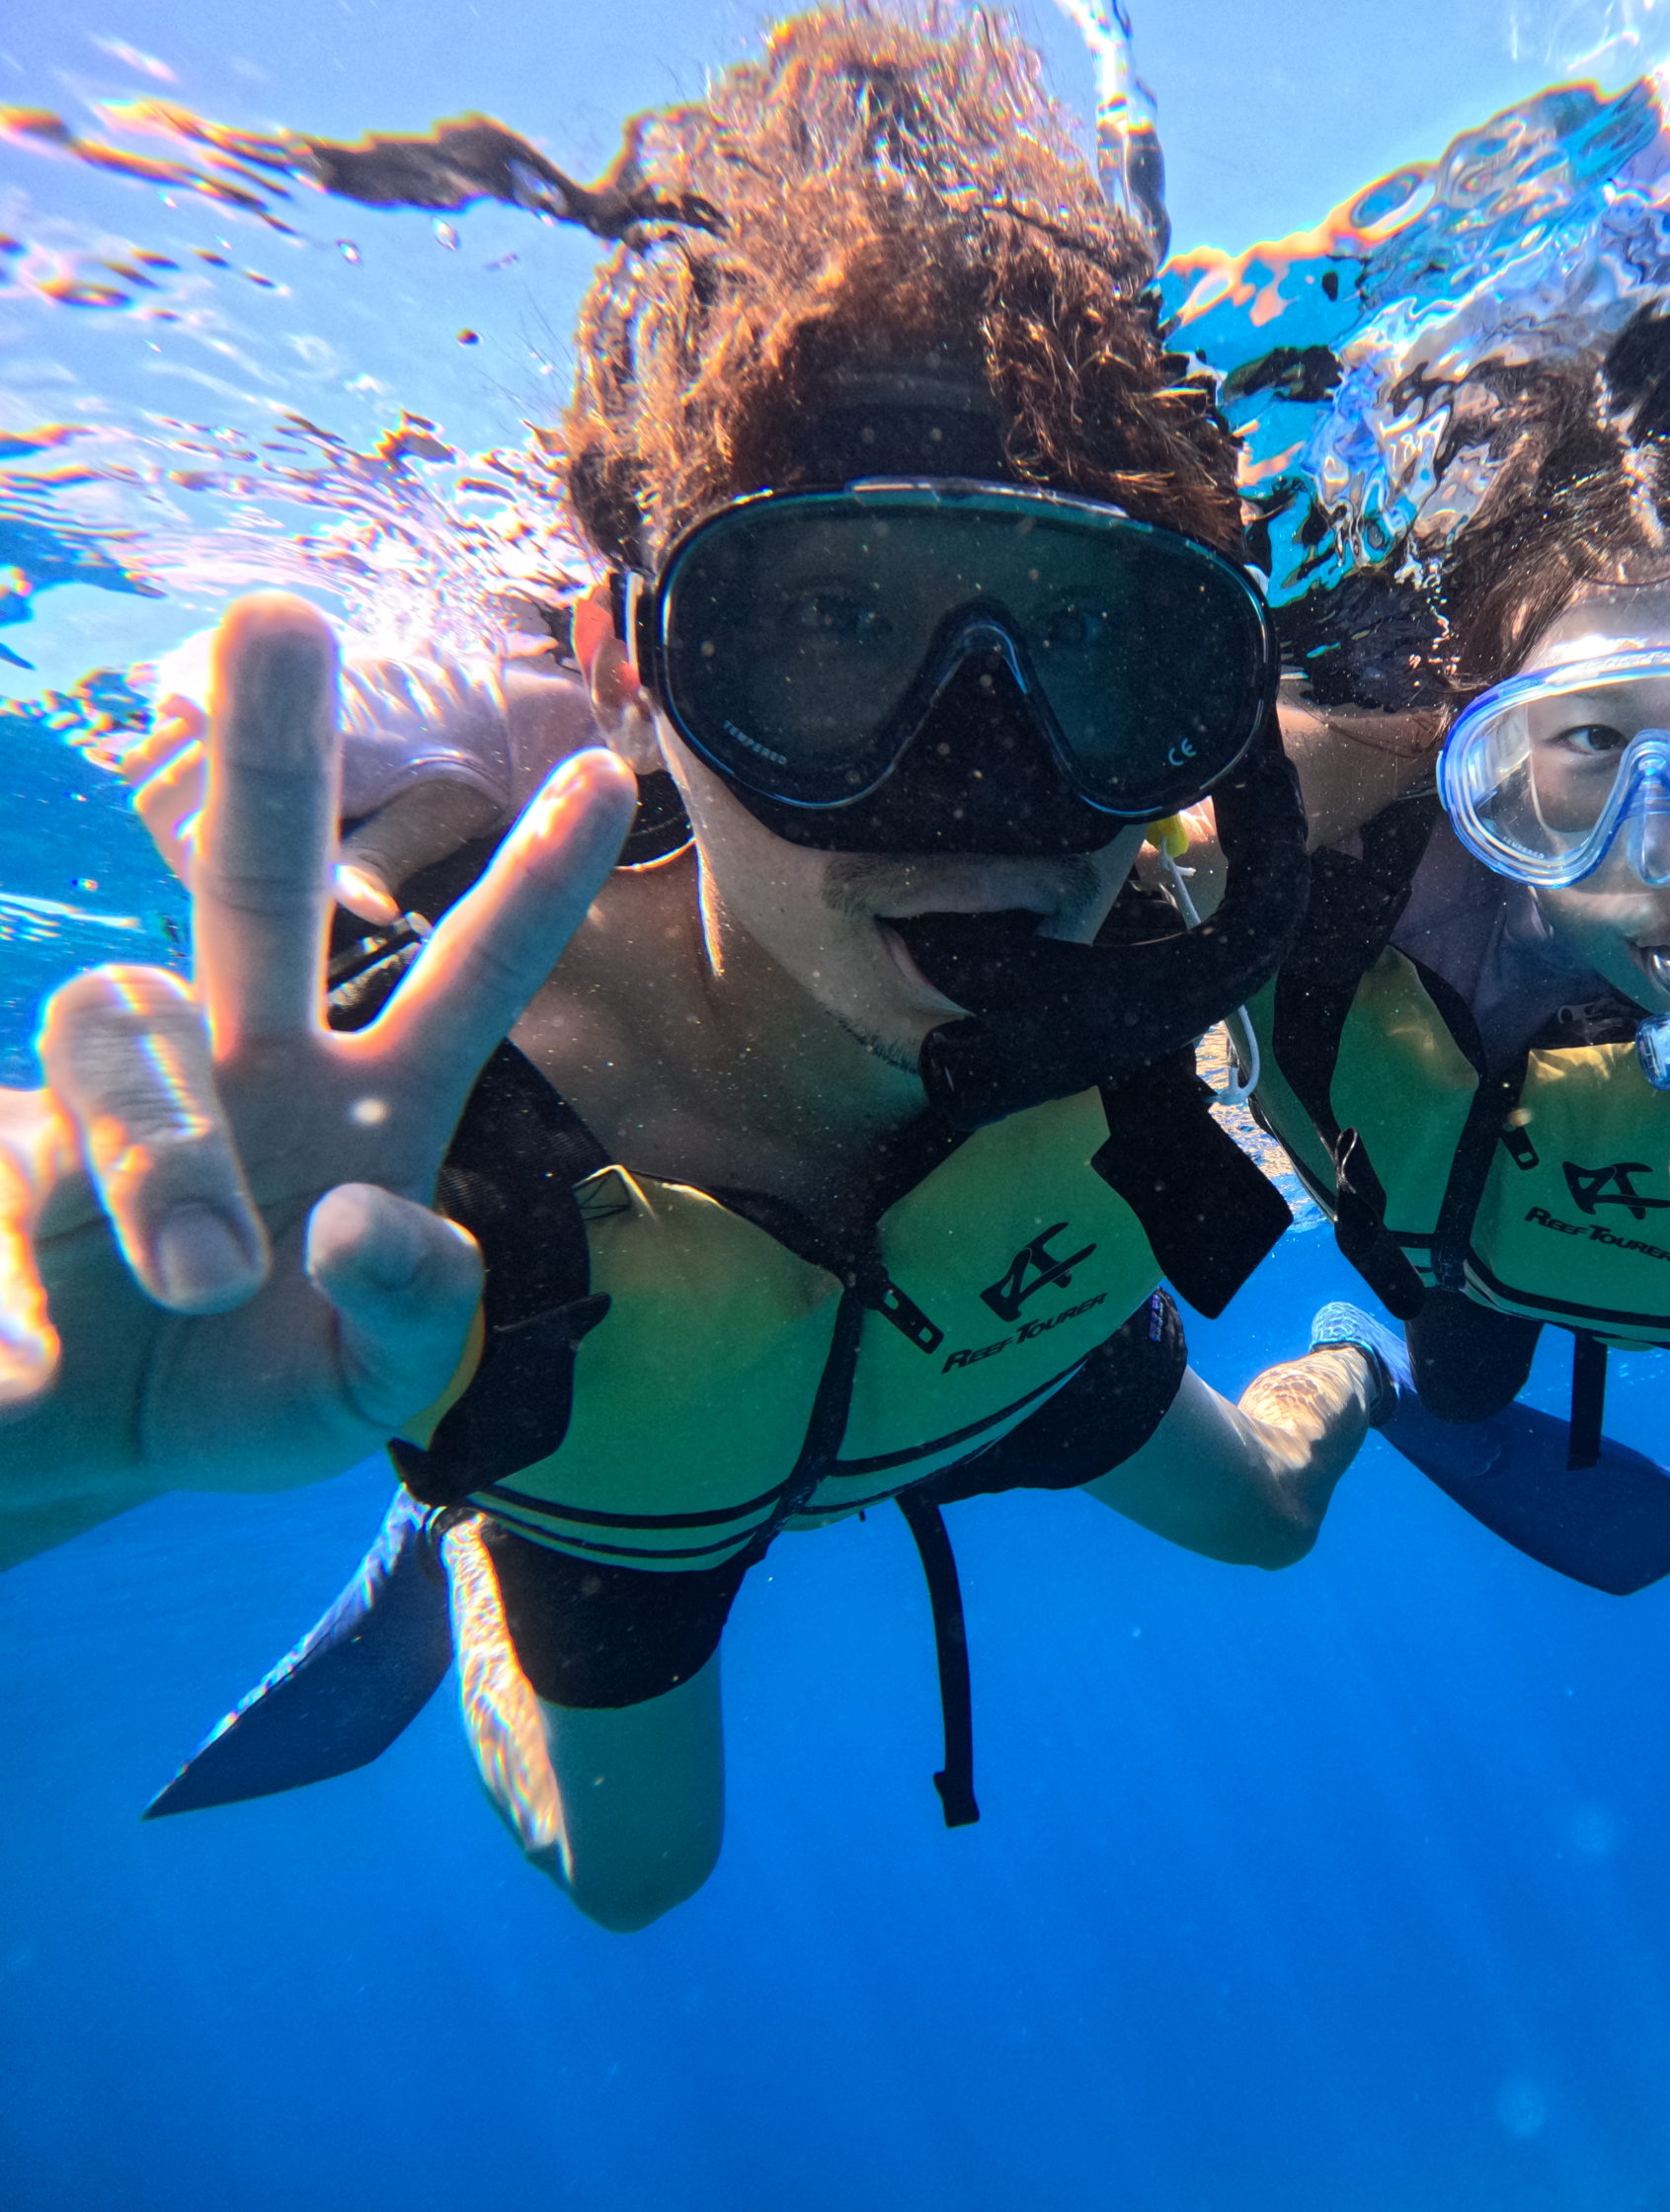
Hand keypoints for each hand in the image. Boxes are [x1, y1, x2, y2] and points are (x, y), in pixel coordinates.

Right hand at [0, 594, 632, 1528]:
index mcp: (360, 1100)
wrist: (91, 1438)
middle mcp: (238, 1061)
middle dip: (272, 756)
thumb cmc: (259, 1384)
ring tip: (201, 1284)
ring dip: (162, 1155)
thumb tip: (361, 1215)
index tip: (604, 771)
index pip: (464, 977)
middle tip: (286, 616)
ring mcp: (99, 1098)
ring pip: (122, 1035)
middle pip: (251, 886)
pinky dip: (6, 1297)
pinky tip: (25, 1368)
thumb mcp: (367, 1386)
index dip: (532, 883)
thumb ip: (413, 1314)